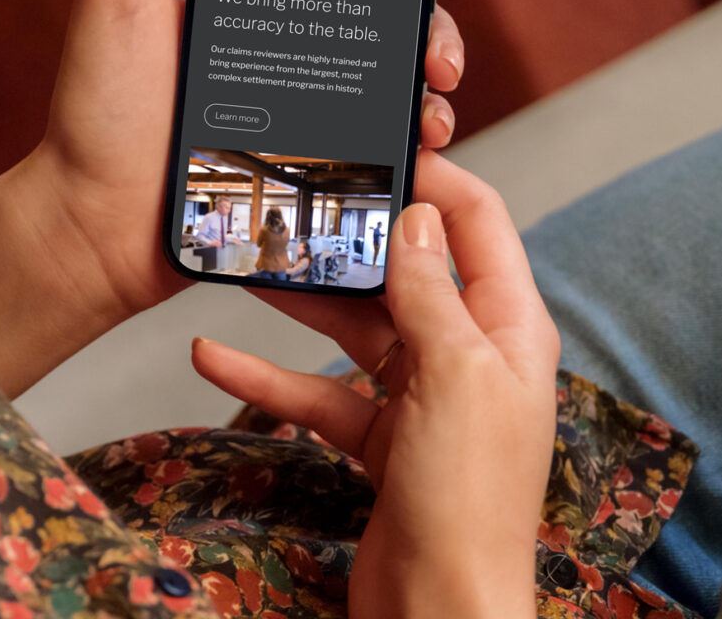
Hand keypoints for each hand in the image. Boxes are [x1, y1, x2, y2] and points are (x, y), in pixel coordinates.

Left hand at [0, 0, 486, 395]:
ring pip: (401, 43)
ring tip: (437, 65)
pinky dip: (421, 112)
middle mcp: (285, 15)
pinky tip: (425, 122)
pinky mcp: (319, 138)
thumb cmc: (98, 106)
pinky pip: (388, 114)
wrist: (101, 223)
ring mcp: (307, 79)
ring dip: (441, 39)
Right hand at [193, 152, 558, 618]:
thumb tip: (415, 217)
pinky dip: (271, 374)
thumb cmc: (467, 497)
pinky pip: (319, 388)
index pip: (477, 223)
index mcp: (507, 324)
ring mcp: (420, 392)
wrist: (438, 613)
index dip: (434, 181)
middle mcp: (466, 349)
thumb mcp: (454, 375)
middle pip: (405, 270)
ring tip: (246, 266)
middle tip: (297, 200)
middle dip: (352, 238)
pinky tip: (214, 354)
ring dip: (301, 301)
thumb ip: (431, 293)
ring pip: (354, 325)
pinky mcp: (377, 434)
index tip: (377, 150)